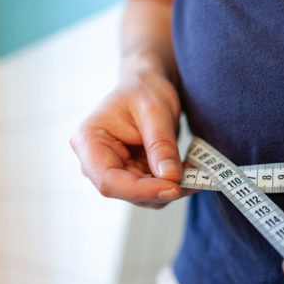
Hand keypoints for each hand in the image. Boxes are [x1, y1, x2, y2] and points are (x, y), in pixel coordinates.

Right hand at [70, 67, 190, 208]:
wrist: (147, 85)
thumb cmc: (144, 90)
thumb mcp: (155, 110)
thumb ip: (161, 144)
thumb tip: (170, 178)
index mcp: (88, 141)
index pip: (108, 180)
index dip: (141, 190)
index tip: (173, 188)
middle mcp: (96, 162)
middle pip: (126, 192)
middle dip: (160, 190)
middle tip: (195, 180)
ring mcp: (114, 172)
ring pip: (143, 197)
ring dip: (171, 190)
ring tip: (196, 172)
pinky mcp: (133, 176)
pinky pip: (153, 191)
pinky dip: (173, 185)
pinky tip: (189, 172)